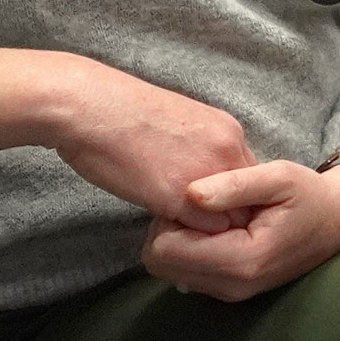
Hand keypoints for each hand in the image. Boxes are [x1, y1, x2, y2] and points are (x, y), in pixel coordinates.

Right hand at [0, 47, 252, 220]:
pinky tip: (163, 224)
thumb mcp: (179, 124)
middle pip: (248, 202)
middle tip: (201, 226)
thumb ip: (202, 150)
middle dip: (227, 217)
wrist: (88, 105)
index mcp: (227, 130)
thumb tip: (202, 176)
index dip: (233, 200)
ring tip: (179, 225)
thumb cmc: (119, 112)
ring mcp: (205, 174)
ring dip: (207, 229)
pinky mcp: (177, 196)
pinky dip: (187, 235)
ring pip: (228, 221)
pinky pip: (201, 231)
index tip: (213, 210)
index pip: (250, 179)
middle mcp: (226, 150)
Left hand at [144, 157, 339, 301]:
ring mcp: (231, 293)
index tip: (193, 195)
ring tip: (208, 214)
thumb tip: (189, 193)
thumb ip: (234, 184)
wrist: (337, 222)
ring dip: (177, 239)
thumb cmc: (309, 195)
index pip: (165, 249)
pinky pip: (184, 272)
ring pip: (168, 270)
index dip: (168, 217)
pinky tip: (214, 227)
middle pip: (159, 264)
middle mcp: (233, 286)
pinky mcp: (229, 291)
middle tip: (197, 203)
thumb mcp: (279, 176)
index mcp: (243, 259)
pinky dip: (188, 249)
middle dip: (167, 229)